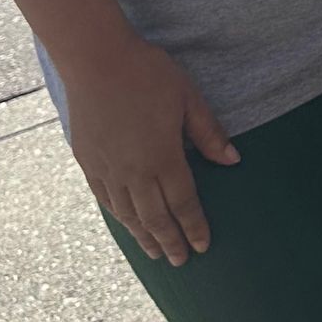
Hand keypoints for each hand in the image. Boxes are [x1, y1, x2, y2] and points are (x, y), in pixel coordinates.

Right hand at [61, 31, 240, 264]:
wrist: (95, 59)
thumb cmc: (147, 74)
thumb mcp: (188, 98)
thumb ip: (208, 133)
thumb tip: (233, 161)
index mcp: (163, 157)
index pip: (184, 202)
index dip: (194, 226)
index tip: (203, 245)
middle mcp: (134, 171)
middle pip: (156, 217)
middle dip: (170, 241)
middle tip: (181, 261)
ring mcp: (108, 169)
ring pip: (129, 214)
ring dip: (144, 236)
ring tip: (155, 253)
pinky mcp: (88, 162)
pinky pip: (105, 200)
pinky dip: (119, 217)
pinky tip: (126, 224)